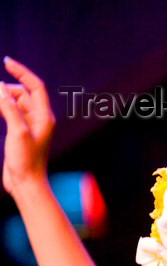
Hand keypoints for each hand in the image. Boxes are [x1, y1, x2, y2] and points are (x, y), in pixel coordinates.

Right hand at [0, 57, 54, 193]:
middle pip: (23, 93)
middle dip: (7, 88)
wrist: (26, 184)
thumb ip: (9, 108)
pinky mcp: (20, 134)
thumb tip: (0, 87)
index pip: (35, 86)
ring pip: (15, 103)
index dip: (22, 72)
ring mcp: (29, 127)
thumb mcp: (17, 131)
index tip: (6, 62)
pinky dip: (2, 107)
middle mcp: (39, 120)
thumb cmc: (26, 161)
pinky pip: (10, 113)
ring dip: (3, 98)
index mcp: (44, 117)